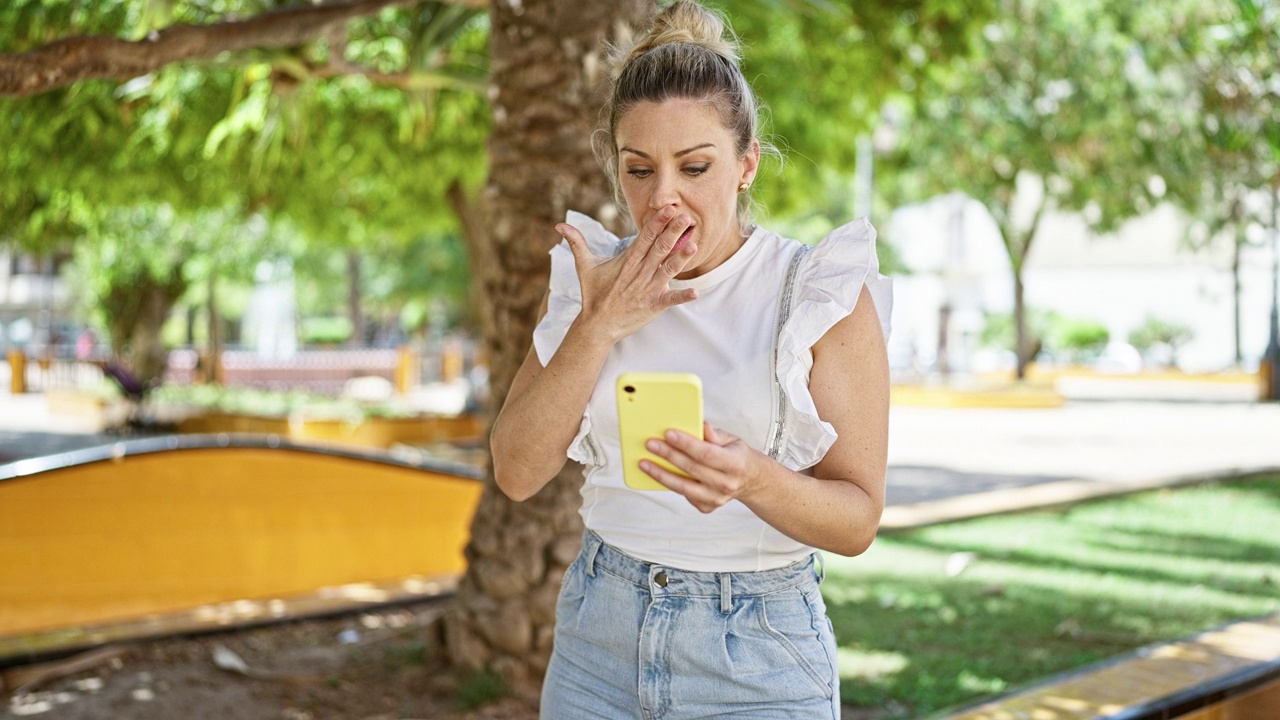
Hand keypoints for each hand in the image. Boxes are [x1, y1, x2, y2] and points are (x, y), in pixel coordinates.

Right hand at [557, 206, 698, 342]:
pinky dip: (682, 296)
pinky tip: (695, 292)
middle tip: (686, 218)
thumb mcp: (584, 266)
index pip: (645, 237)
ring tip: (694, 244)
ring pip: (667, 270)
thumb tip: (559, 224)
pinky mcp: (653, 305)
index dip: (657, 223)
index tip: (669, 209)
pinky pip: (670, 300)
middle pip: (659, 249)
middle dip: (673, 233)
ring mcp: (647, 289)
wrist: (597, 325)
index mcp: (627, 261)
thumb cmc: (593, 294)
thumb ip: (576, 242)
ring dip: (681, 258)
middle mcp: (639, 272)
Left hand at [640, 423, 763, 512]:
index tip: (668, 434)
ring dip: (661, 474)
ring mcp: (716, 498)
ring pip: (683, 487)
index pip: (706, 453)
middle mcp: (726, 484)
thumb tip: (701, 426)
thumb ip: (715, 434)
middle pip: (692, 469)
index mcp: (735, 464)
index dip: (686, 444)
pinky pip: (684, 495)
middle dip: (668, 455)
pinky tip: (658, 474)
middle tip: (650, 444)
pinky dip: (670, 484)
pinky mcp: (707, 507)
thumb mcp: (732, 440)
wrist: (751, 480)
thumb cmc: (737, 456)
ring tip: (644, 463)